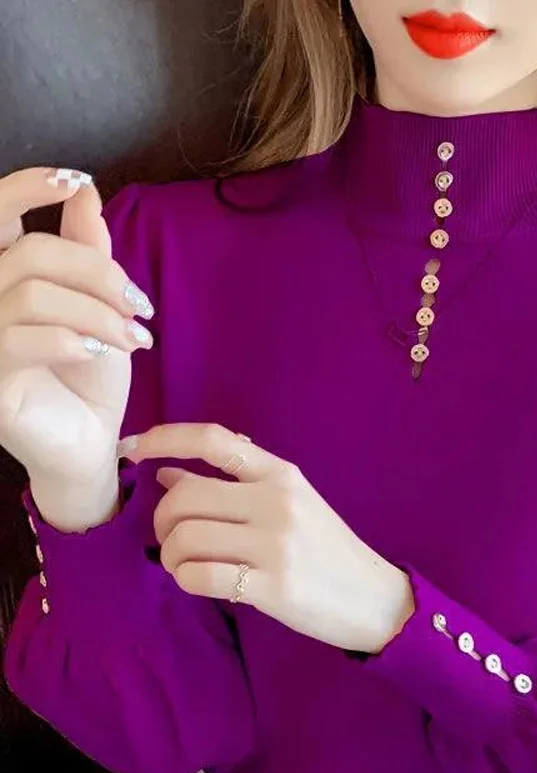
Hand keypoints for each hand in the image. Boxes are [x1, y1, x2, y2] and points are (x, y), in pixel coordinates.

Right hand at [0, 168, 154, 528]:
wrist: (91, 445)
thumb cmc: (91, 380)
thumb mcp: (100, 309)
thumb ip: (88, 253)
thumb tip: (85, 192)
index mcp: (7, 279)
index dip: (27, 187)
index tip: (75, 180)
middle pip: (29, 253)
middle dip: (96, 272)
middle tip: (139, 302)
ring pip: (32, 294)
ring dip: (96, 312)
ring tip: (134, 337)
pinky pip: (21, 340)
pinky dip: (72, 340)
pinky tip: (99, 355)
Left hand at [121, 423, 415, 652]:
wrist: (373, 598)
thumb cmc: (325, 550)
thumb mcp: (287, 505)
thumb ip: (231, 487)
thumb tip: (166, 473)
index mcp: (281, 474)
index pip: (213, 440)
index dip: (164, 438)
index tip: (130, 449)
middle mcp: (277, 501)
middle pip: (185, 497)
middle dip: (161, 520)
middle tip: (169, 538)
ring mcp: (275, 544)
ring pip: (185, 537)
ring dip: (170, 555)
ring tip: (183, 564)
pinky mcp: (272, 586)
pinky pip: (199, 575)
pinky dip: (185, 578)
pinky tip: (198, 581)